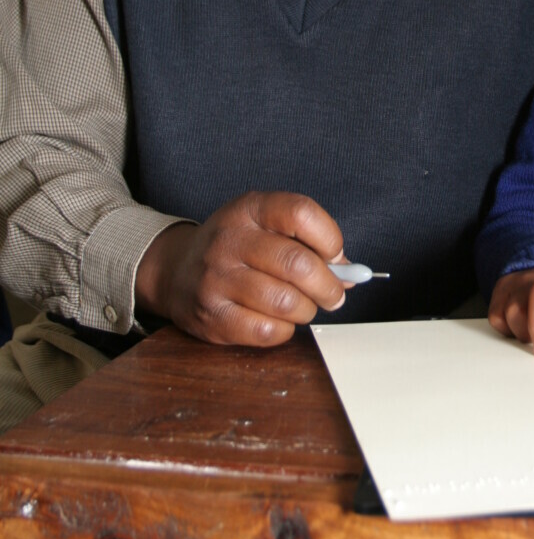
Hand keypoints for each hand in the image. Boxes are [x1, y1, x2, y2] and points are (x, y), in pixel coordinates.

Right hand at [136, 191, 347, 346]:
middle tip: (334, 295)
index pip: (301, 213)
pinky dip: (284, 330)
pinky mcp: (212, 315)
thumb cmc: (236, 248)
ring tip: (304, 307)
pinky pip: (266, 330)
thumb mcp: (266, 227)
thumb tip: (351, 273)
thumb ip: (308, 243)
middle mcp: (230, 239)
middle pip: (298, 263)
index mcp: (249, 209)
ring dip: (307, 310)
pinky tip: (279, 321)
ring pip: (286, 302)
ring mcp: (217, 278)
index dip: (329, 238)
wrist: (176, 271)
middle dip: (328, 286)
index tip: (337, 256)